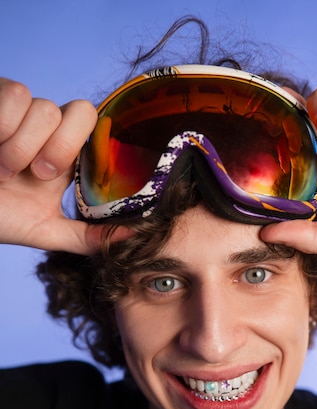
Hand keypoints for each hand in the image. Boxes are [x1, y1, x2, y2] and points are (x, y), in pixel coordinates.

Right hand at [0, 78, 116, 254]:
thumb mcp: (43, 230)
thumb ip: (86, 237)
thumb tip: (134, 236)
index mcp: (65, 157)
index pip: (101, 129)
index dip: (95, 148)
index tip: (73, 178)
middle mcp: (48, 129)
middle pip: (82, 111)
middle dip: (62, 148)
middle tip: (38, 175)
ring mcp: (21, 111)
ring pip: (46, 107)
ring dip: (23, 148)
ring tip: (2, 171)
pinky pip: (16, 93)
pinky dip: (3, 126)